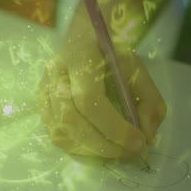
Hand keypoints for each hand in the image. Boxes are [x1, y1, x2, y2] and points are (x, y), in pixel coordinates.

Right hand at [36, 39, 165, 157]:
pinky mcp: (41, 104)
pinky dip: (78, 147)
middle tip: (128, 151)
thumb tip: (147, 138)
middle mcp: (54, 74)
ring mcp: (43, 90)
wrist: (84, 38)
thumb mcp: (138, 70)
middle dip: (102, 144)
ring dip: (90, 149)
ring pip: (59, 132)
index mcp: (79, 57)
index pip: (88, 99)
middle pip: (70, 120)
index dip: (113, 127)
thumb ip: (149, 101)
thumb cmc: (112, 55)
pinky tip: (96, 143)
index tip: (138, 141)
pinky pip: (55, 135)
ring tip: (114, 149)